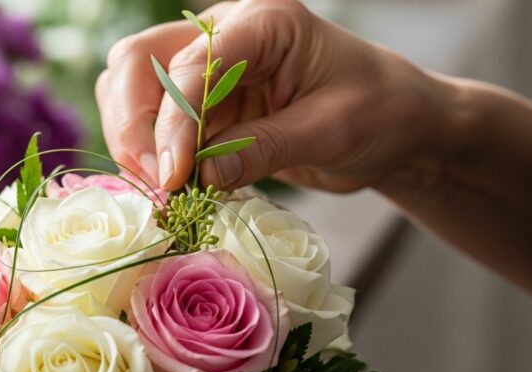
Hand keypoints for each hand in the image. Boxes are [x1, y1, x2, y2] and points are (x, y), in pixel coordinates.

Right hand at [100, 0, 531, 299]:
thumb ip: (264, 148)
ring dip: (133, 139)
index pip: (192, 63)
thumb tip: (200, 175)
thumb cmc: (383, 113)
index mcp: (264, 21)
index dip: (174, 121)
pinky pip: (154, 123)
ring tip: (159, 189)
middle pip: (139, 62)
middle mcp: (225, 33)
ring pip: (132, 89)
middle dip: (135, 124)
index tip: (173, 176)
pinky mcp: (204, 104)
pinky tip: (168, 187)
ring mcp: (208, 68)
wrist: (399, 127)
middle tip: (155, 183)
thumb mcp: (332, 131)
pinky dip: (149, 154)